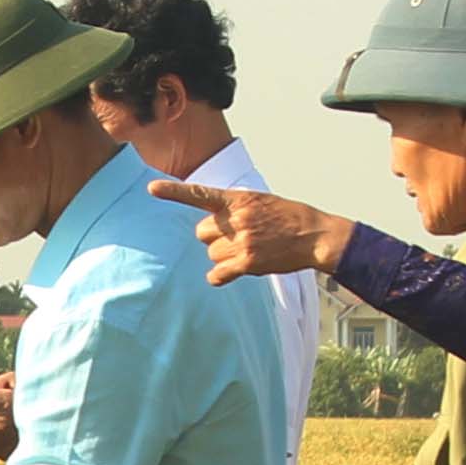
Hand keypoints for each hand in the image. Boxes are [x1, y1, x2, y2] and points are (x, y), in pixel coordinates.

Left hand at [143, 174, 351, 281]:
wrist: (313, 235)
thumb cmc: (287, 217)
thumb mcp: (260, 201)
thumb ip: (233, 208)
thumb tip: (210, 223)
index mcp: (238, 200)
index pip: (200, 194)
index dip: (174, 192)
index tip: (151, 189)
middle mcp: (236, 219)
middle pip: (201, 233)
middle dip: (213, 237)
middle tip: (234, 237)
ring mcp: (241, 241)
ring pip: (211, 254)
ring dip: (222, 256)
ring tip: (246, 251)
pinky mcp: (247, 262)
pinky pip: (217, 273)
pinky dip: (220, 276)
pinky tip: (232, 271)